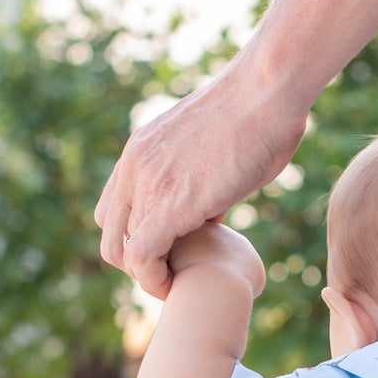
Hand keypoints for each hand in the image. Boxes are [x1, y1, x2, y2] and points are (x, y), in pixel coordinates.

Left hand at [97, 57, 306, 301]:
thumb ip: (202, 179)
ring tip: (180, 284)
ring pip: (125, 252)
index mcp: (141, 151)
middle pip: (111, 236)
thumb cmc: (261, 114)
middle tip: (174, 274)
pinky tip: (177, 286)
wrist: (266, 91)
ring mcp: (149, 183)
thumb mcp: (217, 151)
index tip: (171, 253)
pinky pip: (142, 256)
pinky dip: (154, 280)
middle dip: (139, 265)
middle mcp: (135, 166)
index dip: (137, 240)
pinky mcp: (170, 203)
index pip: (113, 210)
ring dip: (151, 276)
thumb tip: (210, 205)